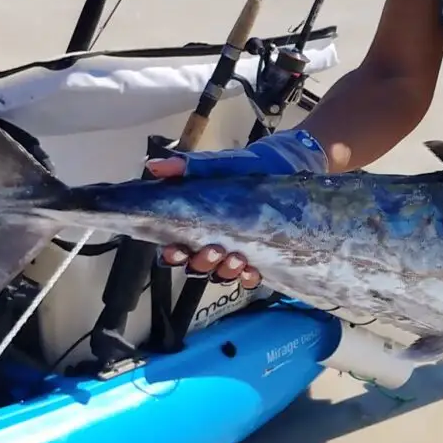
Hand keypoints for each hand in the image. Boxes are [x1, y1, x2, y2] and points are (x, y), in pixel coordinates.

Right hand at [145, 128, 329, 289]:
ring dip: (226, 270)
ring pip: (221, 274)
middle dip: (202, 262)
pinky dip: (248, 278)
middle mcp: (213, 242)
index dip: (172, 255)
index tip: (176, 249)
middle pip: (196, 266)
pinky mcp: (262, 257)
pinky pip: (250, 278)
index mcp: (197, 224)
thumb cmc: (247, 165)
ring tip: (237, 257)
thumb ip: (188, 167)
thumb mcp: (218, 164)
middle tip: (214, 249)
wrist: (288, 164)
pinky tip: (252, 271)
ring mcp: (237, 252)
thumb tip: (154, 166)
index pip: (175, 248)